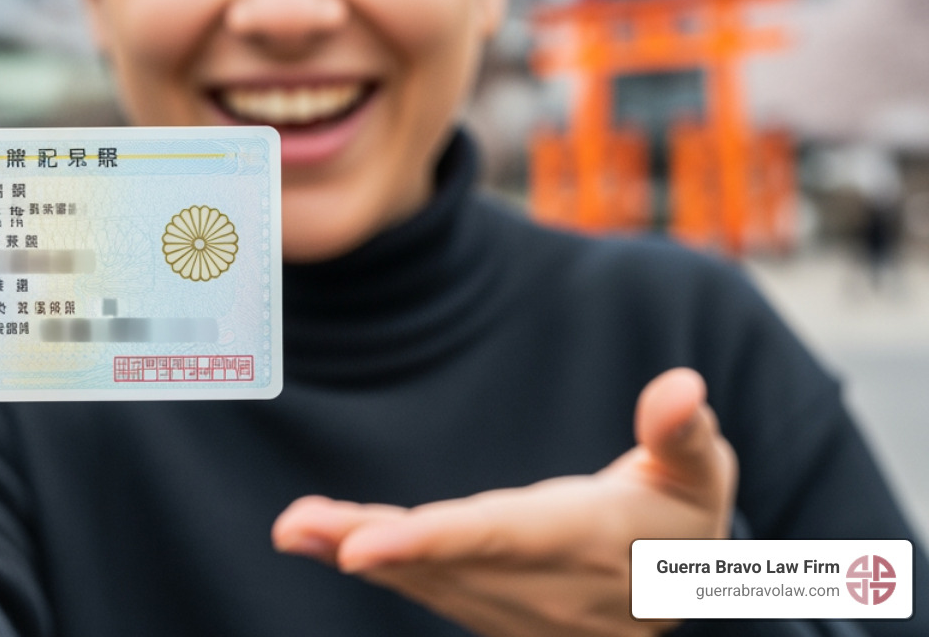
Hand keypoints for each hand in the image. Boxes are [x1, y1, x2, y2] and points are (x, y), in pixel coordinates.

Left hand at [272, 367, 736, 636]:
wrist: (685, 595)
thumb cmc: (686, 516)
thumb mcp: (700, 474)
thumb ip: (683, 433)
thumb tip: (684, 387)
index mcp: (582, 541)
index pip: (499, 539)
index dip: (433, 541)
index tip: (364, 546)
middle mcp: (536, 583)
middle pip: (442, 561)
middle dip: (368, 544)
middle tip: (297, 525)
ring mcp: (509, 604)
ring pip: (422, 576)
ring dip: (352, 551)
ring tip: (293, 527)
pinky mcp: (487, 605)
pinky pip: (423, 582)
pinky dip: (369, 559)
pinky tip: (314, 539)